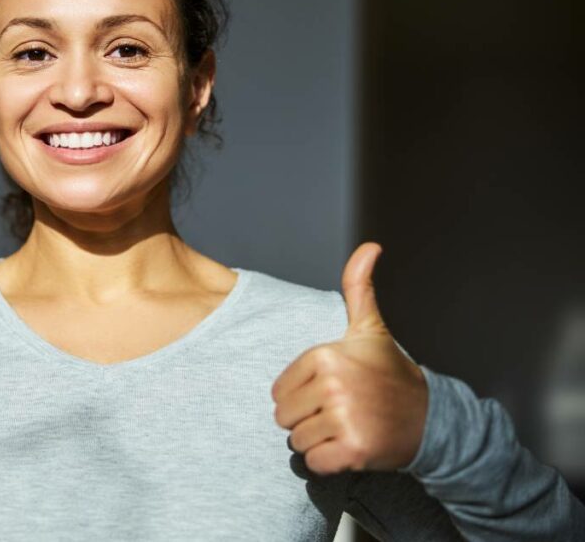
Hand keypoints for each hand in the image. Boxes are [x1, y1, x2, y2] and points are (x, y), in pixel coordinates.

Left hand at [270, 242, 427, 474]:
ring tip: (345, 426)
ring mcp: (344, 419)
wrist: (430, 419)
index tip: (330, 390)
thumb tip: (369, 247)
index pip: (279, 389)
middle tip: (338, 411)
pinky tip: (349, 446)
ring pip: (297, 439)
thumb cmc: (390, 374)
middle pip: (284, 415)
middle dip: (306, 418)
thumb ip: (357, 287)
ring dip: (317, 440)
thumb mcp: (370, 329)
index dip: (300, 393)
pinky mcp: (353, 451)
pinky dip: (328, 460)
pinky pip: (314, 462)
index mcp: (326, 356)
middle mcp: (333, 386)